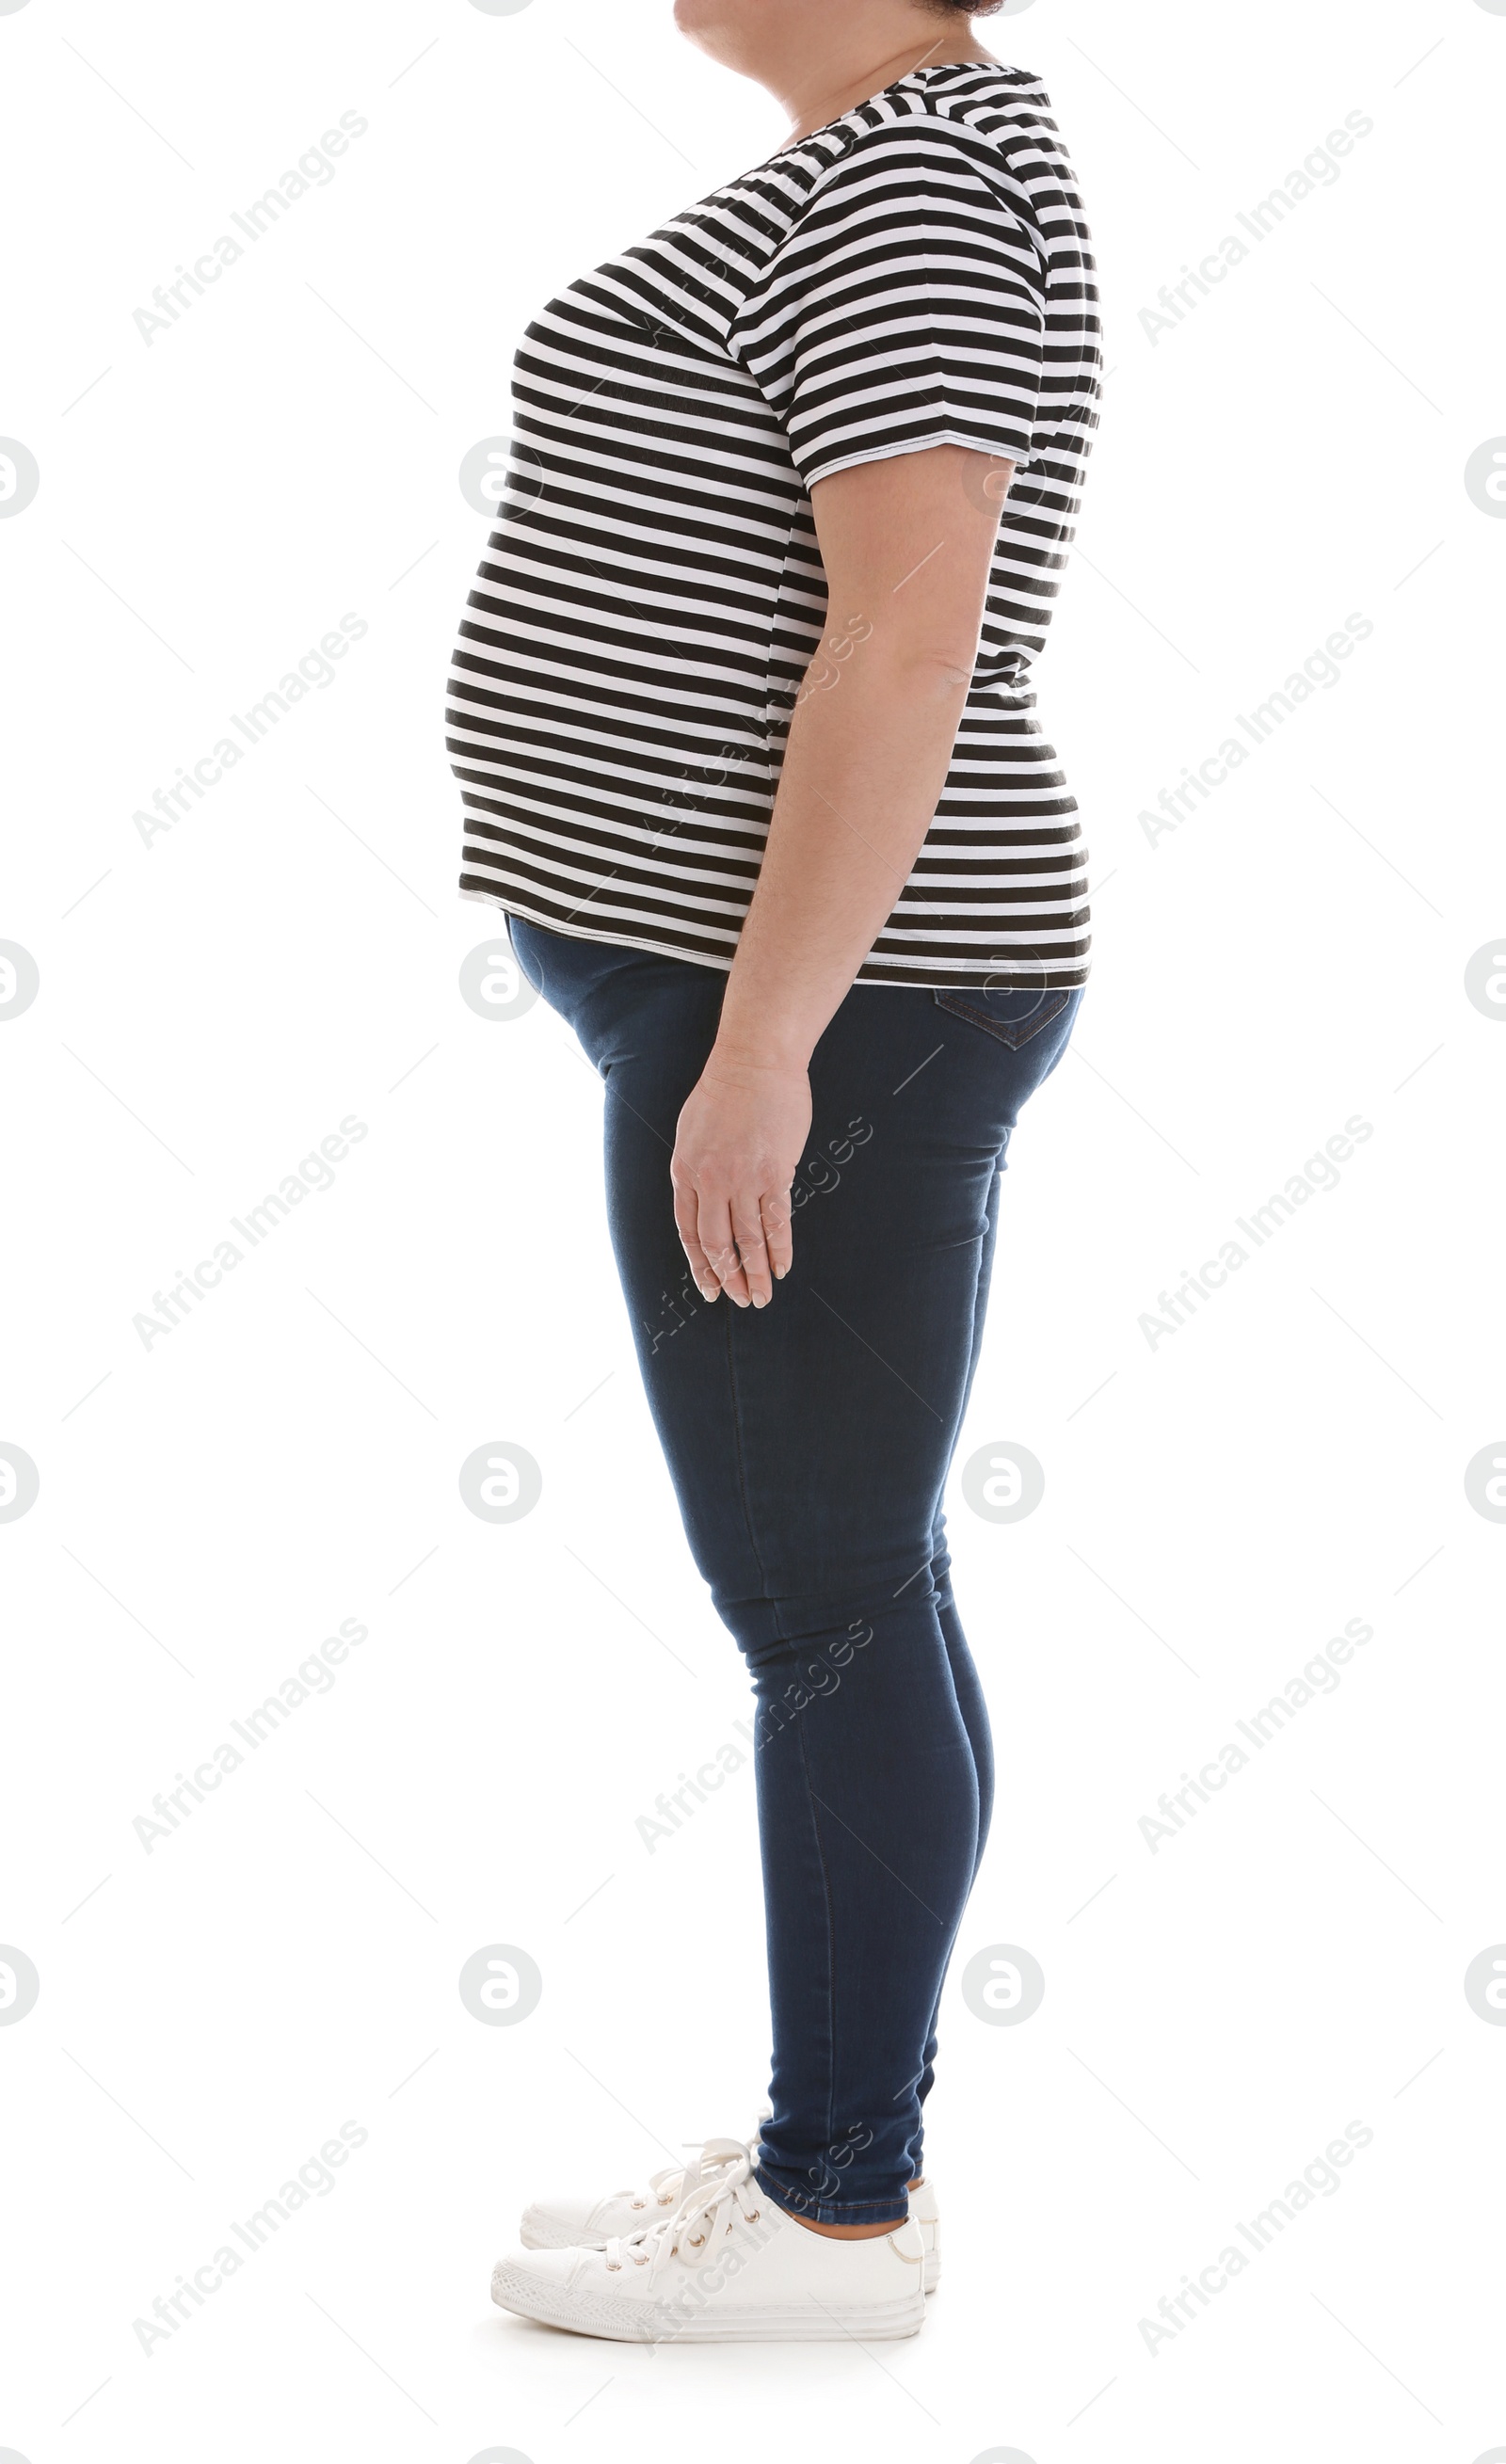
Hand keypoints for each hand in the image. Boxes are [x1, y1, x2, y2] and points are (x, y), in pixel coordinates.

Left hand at [670, 1049, 811, 1306]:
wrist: (755, 1061)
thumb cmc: (723, 1092)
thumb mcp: (691, 1133)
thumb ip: (695, 1171)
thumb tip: (704, 1203)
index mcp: (684, 1172)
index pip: (689, 1233)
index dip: (700, 1266)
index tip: (710, 1290)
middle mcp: (710, 1181)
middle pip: (717, 1244)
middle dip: (729, 1279)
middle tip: (742, 1301)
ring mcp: (742, 1179)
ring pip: (747, 1240)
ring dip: (756, 1274)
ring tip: (763, 1296)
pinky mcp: (774, 1173)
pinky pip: (776, 1222)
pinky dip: (779, 1249)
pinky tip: (782, 1267)